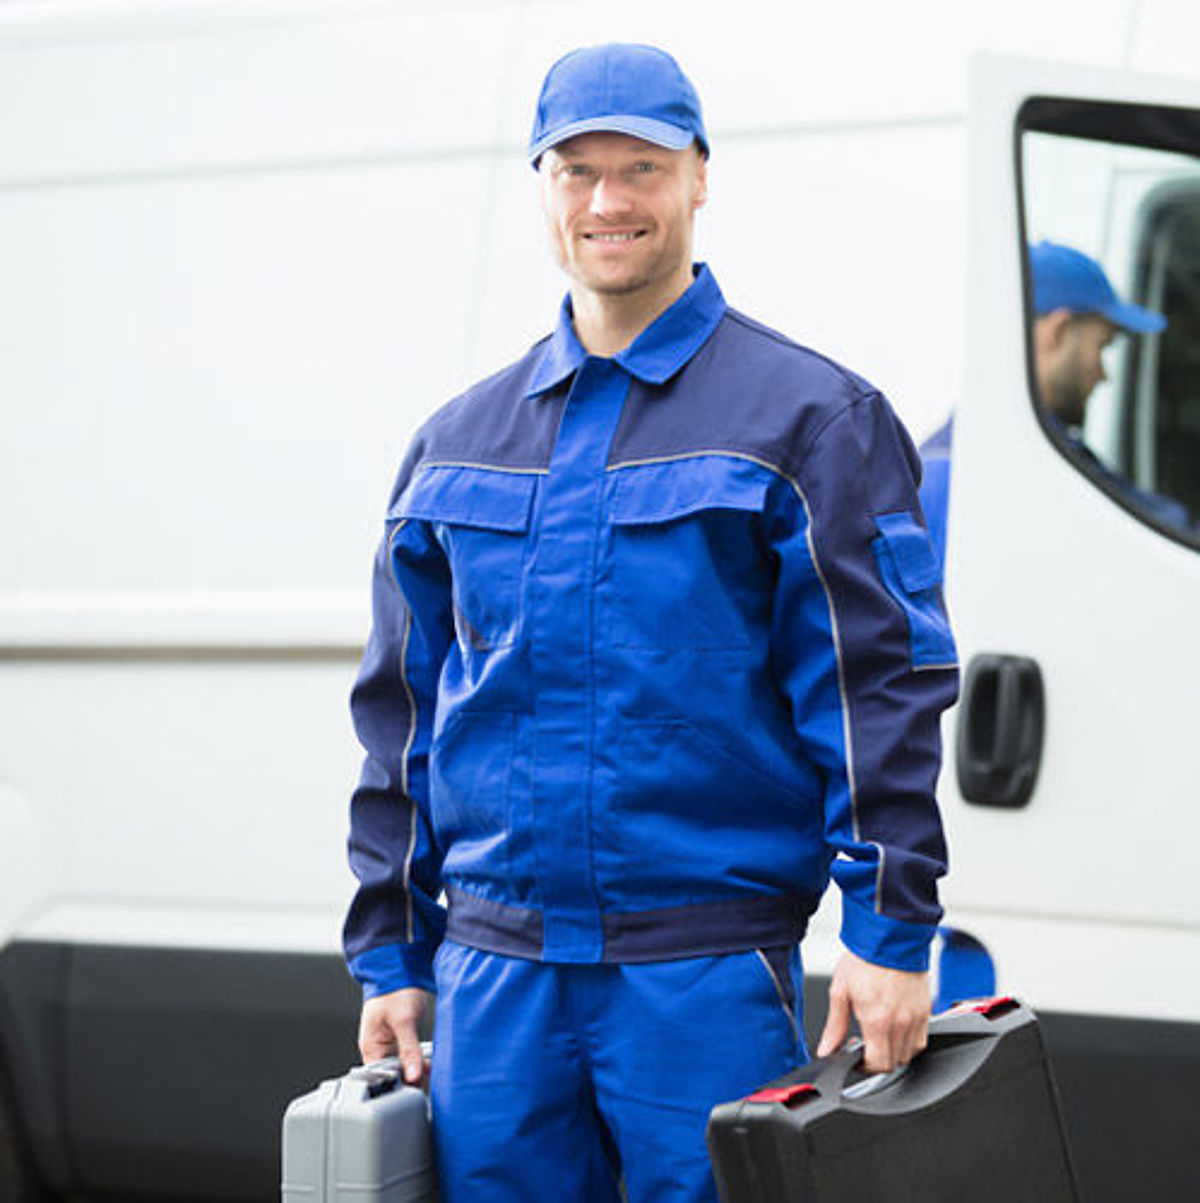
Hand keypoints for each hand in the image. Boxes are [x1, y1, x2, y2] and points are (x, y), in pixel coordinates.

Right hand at [358, 987, 431, 1085]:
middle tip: (428, 1075)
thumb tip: (413, 1076)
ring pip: (402, 1065)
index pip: (382, 1076)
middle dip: (410, 1076)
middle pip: (393, 1074)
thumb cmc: (394, 990)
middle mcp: (378, 1047)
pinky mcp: (400, 1036)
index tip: (417, 1084)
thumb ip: (409, 1050)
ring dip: (416, 1068)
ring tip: (431, 1068)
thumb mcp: (404, 1021)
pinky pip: (408, 1055)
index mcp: (371, 1046)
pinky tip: (429, 1061)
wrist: (403, 968)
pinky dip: (418, 1059)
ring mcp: (389, 1042)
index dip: (399, 1083)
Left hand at [816, 949, 929, 1072]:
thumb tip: (827, 1049)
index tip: (857, 1058)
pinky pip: (921, 1039)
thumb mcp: (841, 991)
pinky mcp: (927, 1010)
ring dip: (894, 1052)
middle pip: (894, 1063)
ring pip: (909, 1054)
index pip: (877, 1065)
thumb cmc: (865, 959)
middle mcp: (901, 1023)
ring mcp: (916, 1018)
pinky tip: (894, 1026)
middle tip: (865, 1045)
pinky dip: (908, 1040)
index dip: (865, 1068)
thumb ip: (835, 1026)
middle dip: (878, 1060)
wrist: (890, 936)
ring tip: (879, 1034)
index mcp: (878, 1021)